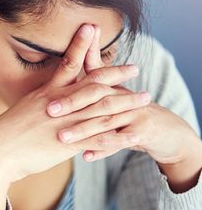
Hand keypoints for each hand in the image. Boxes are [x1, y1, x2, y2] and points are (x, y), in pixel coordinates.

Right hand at [0, 23, 145, 183]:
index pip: (67, 63)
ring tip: (145, 98)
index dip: (82, 45)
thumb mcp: (21, 111)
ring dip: (125, 103)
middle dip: (116, 74)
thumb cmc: (4, 135)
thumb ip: (38, 105)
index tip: (93, 30)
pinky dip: (116, 137)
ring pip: (101, 109)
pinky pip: (97, 139)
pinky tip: (133, 134)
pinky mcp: (66, 143)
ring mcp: (63, 123)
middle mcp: (57, 105)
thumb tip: (48, 102)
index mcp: (45, 94)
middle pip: (93, 84)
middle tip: (135, 67)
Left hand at [44, 25, 197, 164]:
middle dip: (71, 103)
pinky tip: (86, 157)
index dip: (68, 80)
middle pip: (95, 95)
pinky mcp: (143, 131)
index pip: (89, 76)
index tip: (44, 92)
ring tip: (62, 137)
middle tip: (49, 111)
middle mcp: (123, 95)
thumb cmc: (127, 110)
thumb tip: (76, 53)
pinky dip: (102, 150)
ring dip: (82, 129)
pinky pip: (119, 143)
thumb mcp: (110, 94)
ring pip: (105, 121)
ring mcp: (134, 113)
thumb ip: (92, 76)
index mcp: (112, 85)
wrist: (164, 129)